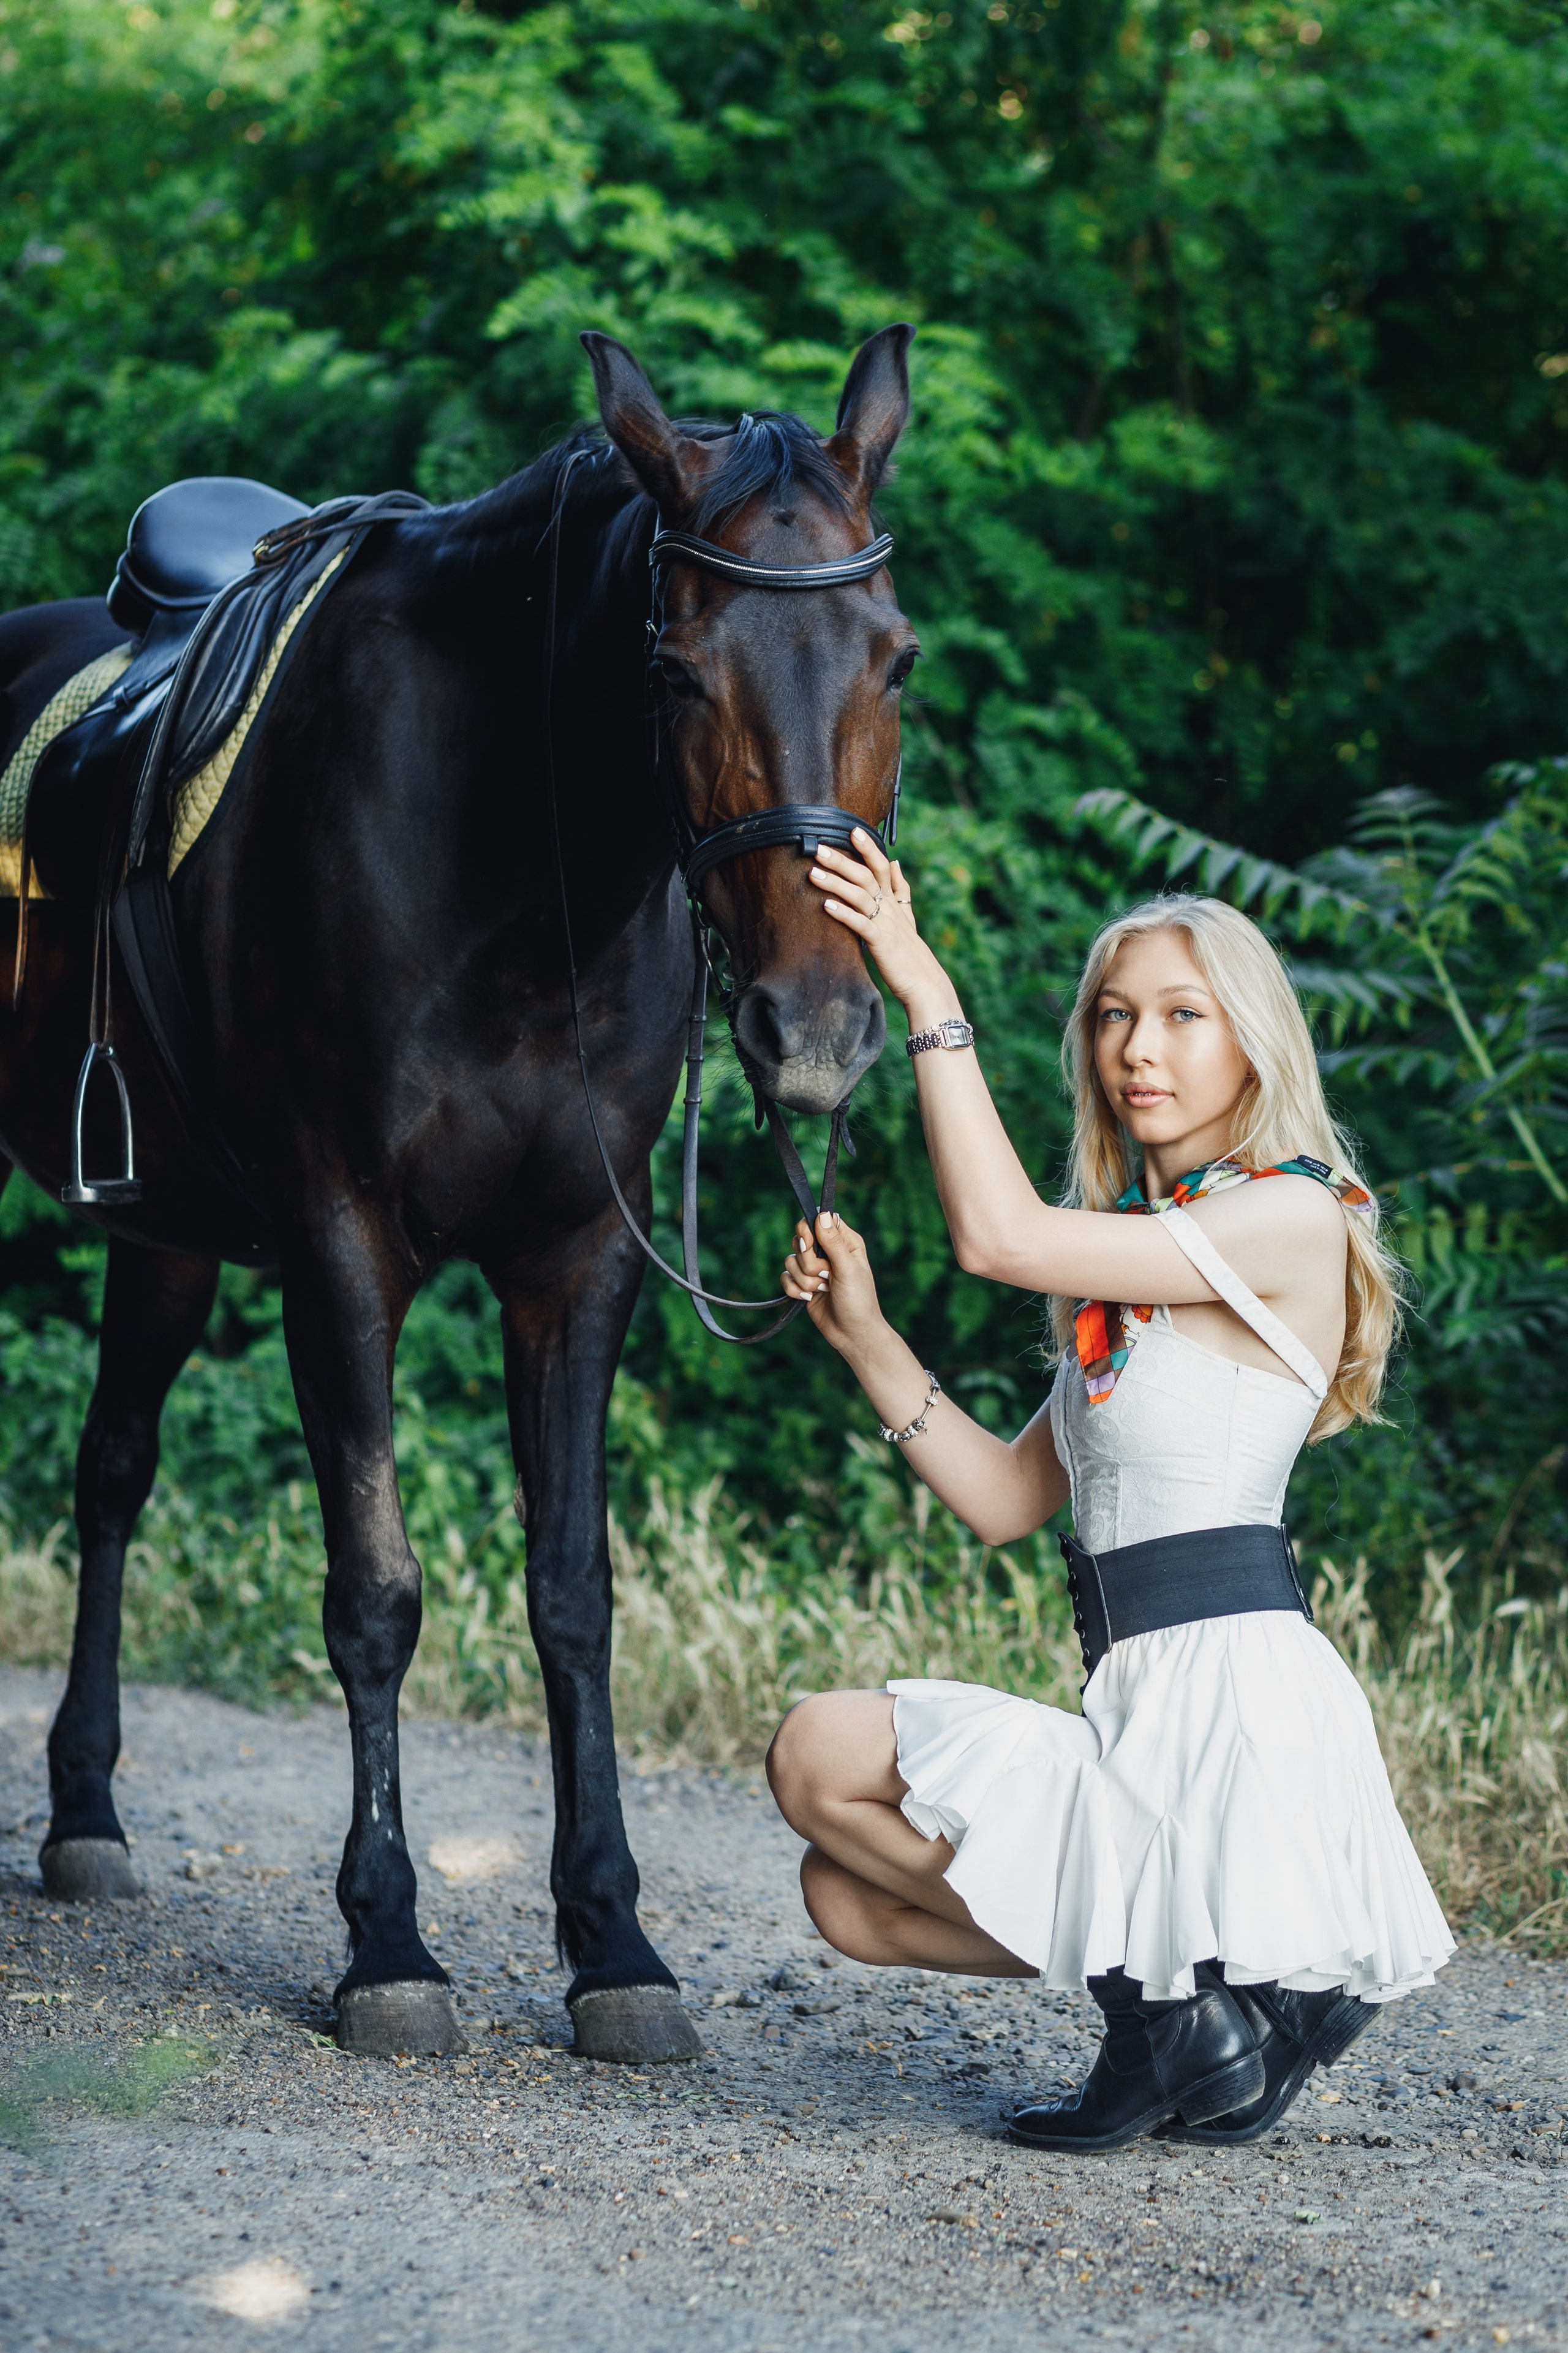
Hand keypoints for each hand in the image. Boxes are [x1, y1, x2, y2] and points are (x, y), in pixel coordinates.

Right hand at [780, 1210, 887, 1357]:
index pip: (818, 1220)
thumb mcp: (848, 1269)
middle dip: (808, 1262)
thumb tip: (821, 1215)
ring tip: (823, 1291)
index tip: (809, 1244)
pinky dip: (795, 1290)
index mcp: (845, 1242)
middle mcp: (828, 1252)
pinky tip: (810, 1299)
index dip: (808, 1230)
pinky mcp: (803, 1284)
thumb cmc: (859, 1301)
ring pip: (790, 1261)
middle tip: (826, 1275)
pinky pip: (785, 1278)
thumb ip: (833, 1243)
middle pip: (801, 1240)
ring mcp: (814, 1269)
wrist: (852, 1334)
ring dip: (805, 1280)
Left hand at [809, 829, 956, 1020]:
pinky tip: (826, 906)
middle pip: (865, 876)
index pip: (881, 865)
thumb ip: (900, 888)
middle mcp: (890, 907)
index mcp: (893, 900)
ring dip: (836, 883)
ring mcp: (885, 923)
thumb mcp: (907, 915)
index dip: (868, 847)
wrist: (923, 980)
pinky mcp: (880, 941)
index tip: (852, 830)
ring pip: (860, 895)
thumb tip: (895, 862)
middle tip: (818, 848)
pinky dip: (843, 913)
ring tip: (813, 873)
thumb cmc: (909, 950)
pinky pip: (860, 924)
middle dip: (841, 860)